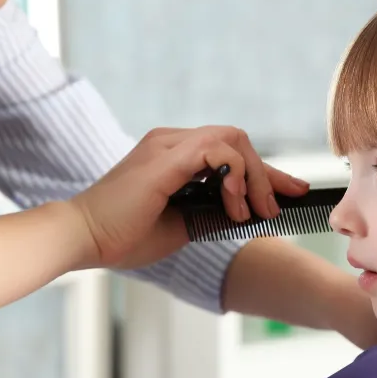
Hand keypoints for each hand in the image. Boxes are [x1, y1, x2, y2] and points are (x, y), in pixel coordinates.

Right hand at [67, 126, 309, 269]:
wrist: (84, 238)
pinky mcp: (165, 157)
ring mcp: (167, 145)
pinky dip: (234, 175)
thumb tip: (246, 213)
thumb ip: (211, 211)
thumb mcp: (181, 224)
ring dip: (253, 176)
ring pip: (232, 139)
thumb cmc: (123, 236)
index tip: (292, 192)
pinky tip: (234, 204)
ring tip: (255, 211)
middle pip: (237, 140)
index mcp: (172, 155)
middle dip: (268, 173)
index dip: (264, 173)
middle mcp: (171, 142)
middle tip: (278, 208)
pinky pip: (215, 150)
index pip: (228, 152)